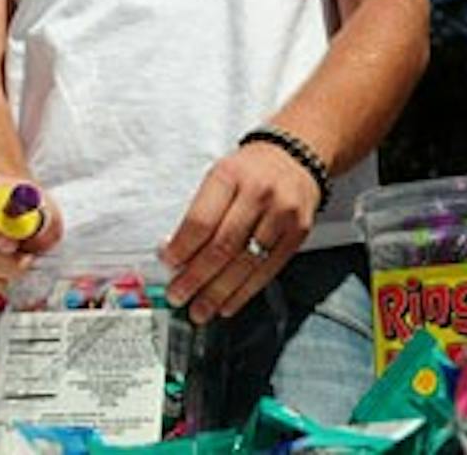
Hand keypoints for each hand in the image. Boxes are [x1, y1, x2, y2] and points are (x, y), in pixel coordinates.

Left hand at [160, 141, 319, 324]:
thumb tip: (176, 256)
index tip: (168, 265)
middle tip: (178, 296)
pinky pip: (268, 270)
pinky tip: (228, 304)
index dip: (182, 248)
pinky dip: (245, 292)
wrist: (294, 157)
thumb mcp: (220, 176)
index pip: (201, 220)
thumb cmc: (249, 171)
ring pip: (246, 263)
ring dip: (219, 293)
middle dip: (196, 278)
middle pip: (222, 246)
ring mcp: (281, 214)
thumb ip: (200, 212)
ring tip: (200, 310)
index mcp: (229, 176)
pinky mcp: (298, 232)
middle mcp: (257, 193)